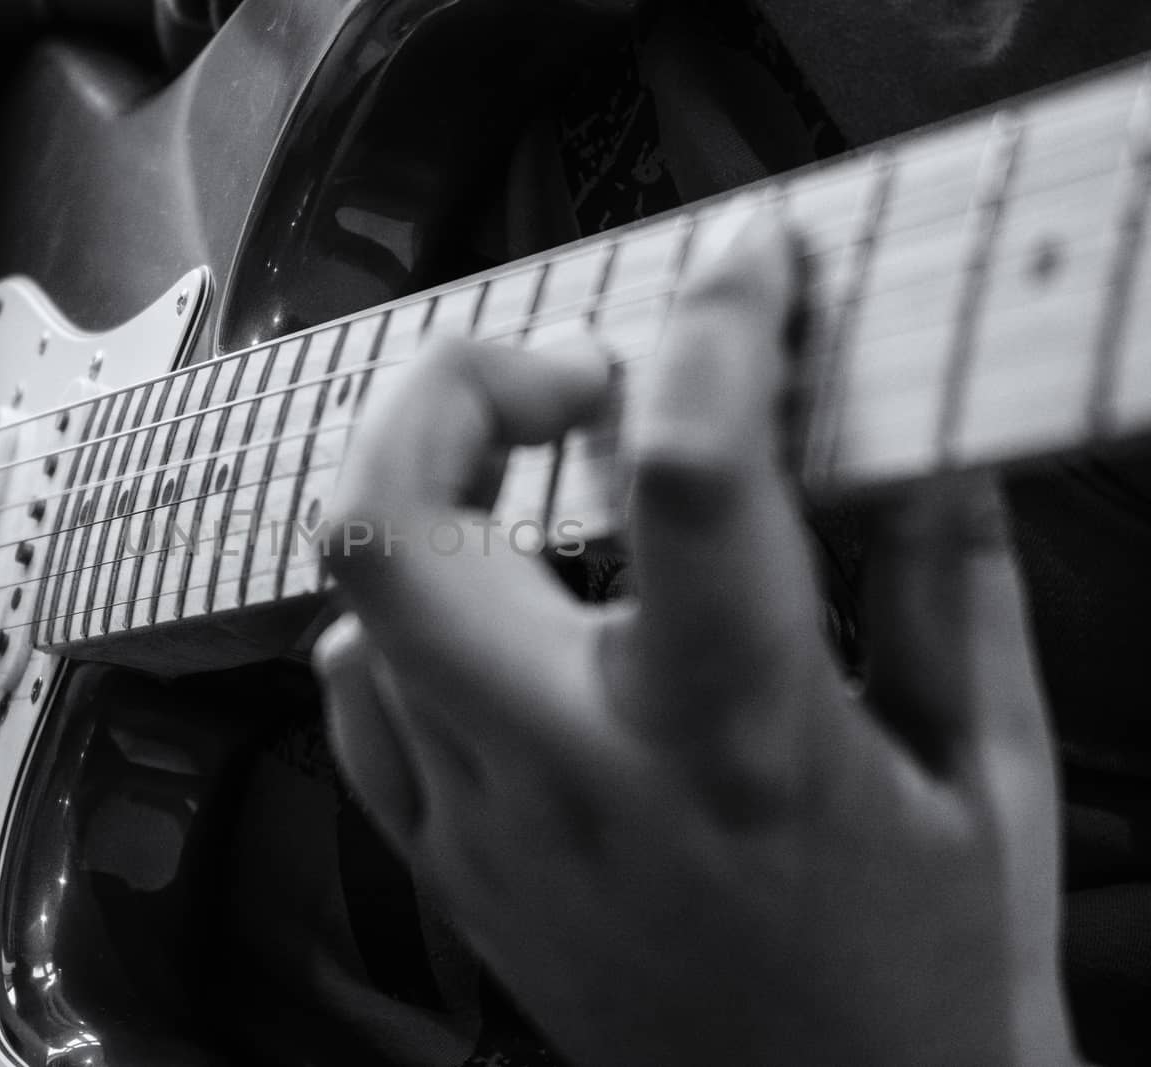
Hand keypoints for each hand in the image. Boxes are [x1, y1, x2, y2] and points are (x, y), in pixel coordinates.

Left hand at [314, 213, 1073, 1064]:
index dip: (718, 330)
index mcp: (743, 742)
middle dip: (449, 395)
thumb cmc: (928, 987)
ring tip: (530, 485)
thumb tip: (927, 434)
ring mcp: (486, 829)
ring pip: (356, 609)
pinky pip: (356, 705)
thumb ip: (957, 585)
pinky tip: (488, 622)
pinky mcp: (447, 869)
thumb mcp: (991, 779)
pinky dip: (397, 625)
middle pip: (395, 531)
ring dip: (429, 501)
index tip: (747, 264)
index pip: (695, 484)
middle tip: (561, 379)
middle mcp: (581, 777)